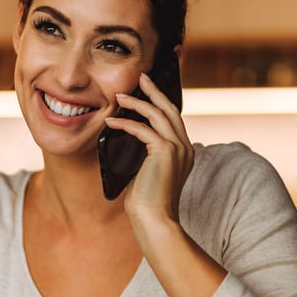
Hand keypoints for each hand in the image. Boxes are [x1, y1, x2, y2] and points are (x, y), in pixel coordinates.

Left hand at [104, 72, 194, 225]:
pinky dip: (125, 124)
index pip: (174, 119)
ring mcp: (178, 148)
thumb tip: (129, 139)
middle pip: (170, 109)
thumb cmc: (148, 203)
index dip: (161, 102)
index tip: (149, 89)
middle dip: (154, 91)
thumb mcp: (149, 173)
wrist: (155, 220)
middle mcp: (185, 147)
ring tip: (119, 96)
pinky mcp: (165, 151)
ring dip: (137, 103)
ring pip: (158, 114)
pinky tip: (110, 122)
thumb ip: (147, 155)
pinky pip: (143, 129)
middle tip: (141, 77)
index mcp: (184, 152)